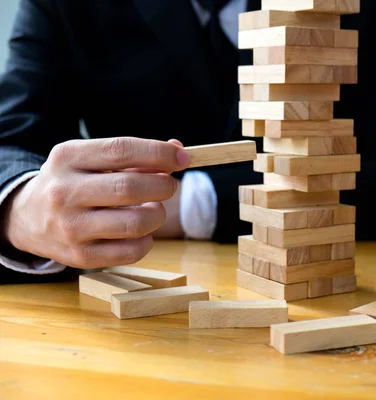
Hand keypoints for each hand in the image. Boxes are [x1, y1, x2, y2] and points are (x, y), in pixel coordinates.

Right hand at [2, 137, 189, 267]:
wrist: (27, 218)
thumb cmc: (74, 183)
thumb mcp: (92, 160)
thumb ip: (135, 156)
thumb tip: (177, 151)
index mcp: (68, 157)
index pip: (122, 150)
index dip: (159, 153)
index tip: (183, 158)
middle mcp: (64, 192)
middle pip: (130, 188)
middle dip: (163, 186)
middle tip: (169, 186)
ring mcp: (70, 227)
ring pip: (135, 223)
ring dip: (158, 215)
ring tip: (155, 208)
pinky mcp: (79, 257)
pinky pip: (131, 251)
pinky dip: (147, 240)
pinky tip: (142, 231)